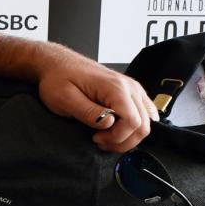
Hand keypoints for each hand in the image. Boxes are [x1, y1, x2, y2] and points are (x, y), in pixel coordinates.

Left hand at [36, 58, 156, 152]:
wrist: (58, 64)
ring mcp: (132, 90)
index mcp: (115, 87)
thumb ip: (88, 112)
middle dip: (122, 140)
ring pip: (146, 122)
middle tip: (100, 141)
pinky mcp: (130, 93)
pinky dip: (132, 127)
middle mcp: (129, 87)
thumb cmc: (58, 78)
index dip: (116, 137)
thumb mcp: (65, 98)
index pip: (132, 121)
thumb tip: (108, 123)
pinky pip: (143, 114)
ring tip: (105, 136)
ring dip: (127, 136)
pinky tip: (115, 129)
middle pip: (143, 125)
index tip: (97, 138)